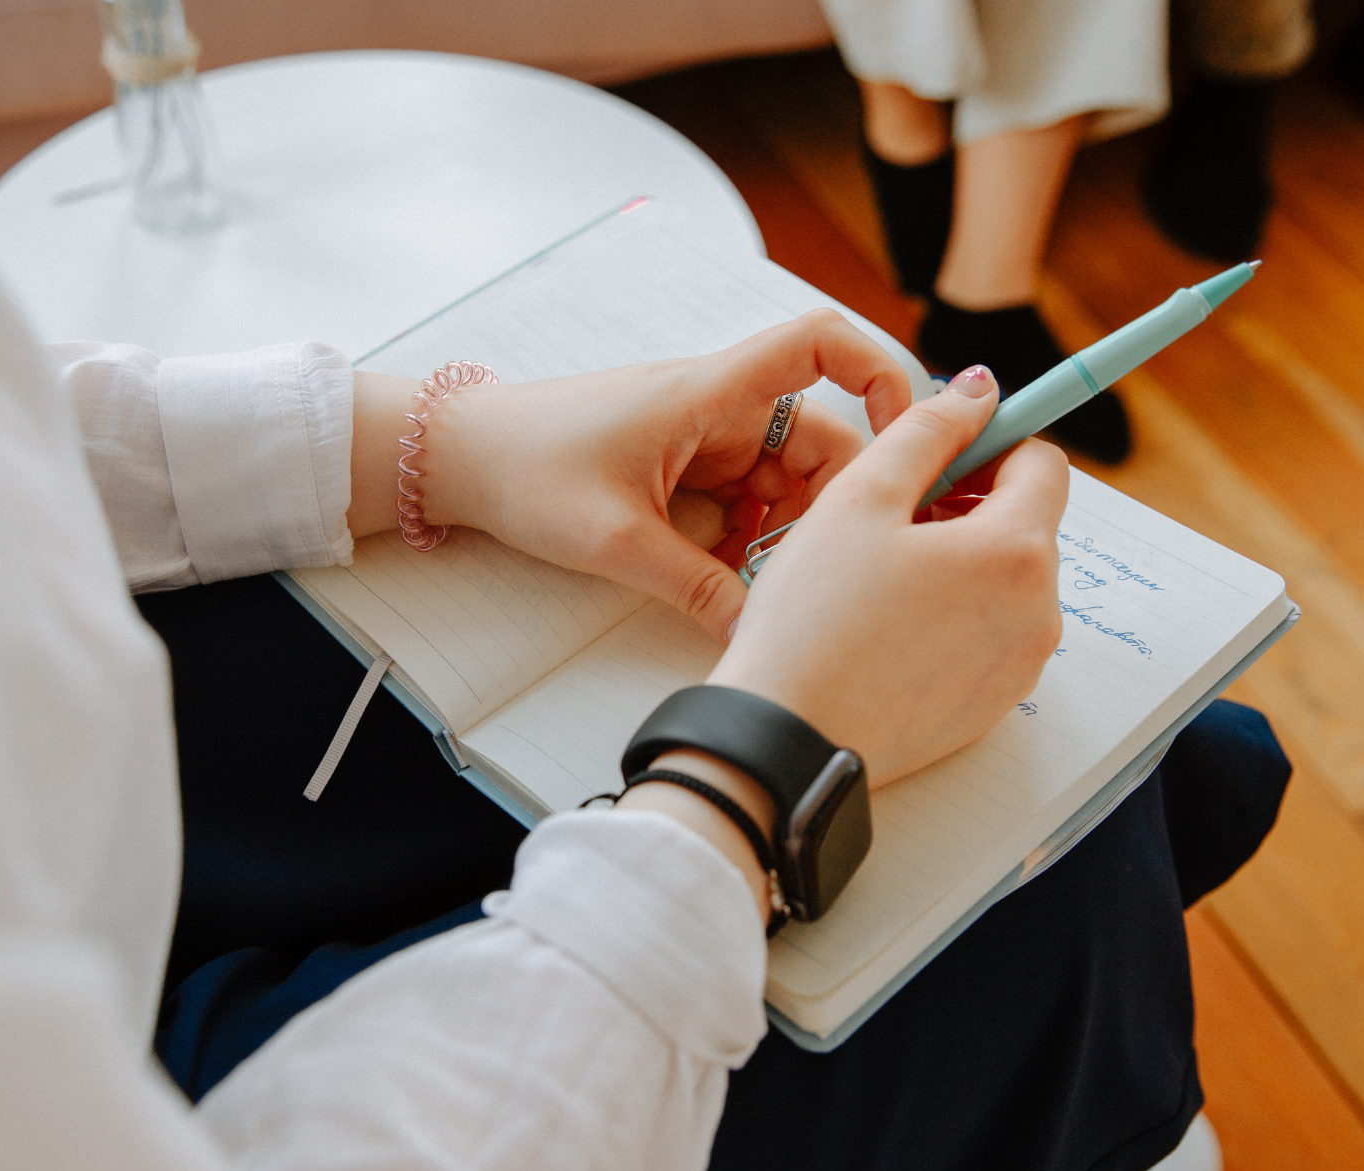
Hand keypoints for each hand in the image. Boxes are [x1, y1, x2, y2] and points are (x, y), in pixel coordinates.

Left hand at [349, 310, 914, 641]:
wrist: (456, 459)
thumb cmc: (526, 469)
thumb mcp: (617, 541)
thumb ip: (699, 588)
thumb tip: (758, 634)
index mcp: (710, 391)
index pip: (820, 343)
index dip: (880, 372)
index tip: (907, 434)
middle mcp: (718, 404)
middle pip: (819, 438)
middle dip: (825, 505)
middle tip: (805, 568)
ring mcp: (702, 435)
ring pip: (783, 479)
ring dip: (781, 529)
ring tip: (750, 579)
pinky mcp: (683, 466)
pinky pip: (744, 499)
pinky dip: (746, 537)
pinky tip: (720, 575)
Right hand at [707, 366, 1068, 786]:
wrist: (788, 739)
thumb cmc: (814, 619)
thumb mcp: (860, 497)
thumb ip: (928, 429)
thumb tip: (979, 389)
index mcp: (1016, 551)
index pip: (1043, 463)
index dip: (989, 443)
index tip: (937, 454)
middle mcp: (1038, 612)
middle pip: (1026, 524)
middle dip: (969, 505)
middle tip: (890, 516)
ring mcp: (1019, 666)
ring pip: (1005, 581)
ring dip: (959, 561)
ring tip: (880, 575)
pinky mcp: (992, 706)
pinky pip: (988, 635)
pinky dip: (952, 616)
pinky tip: (887, 626)